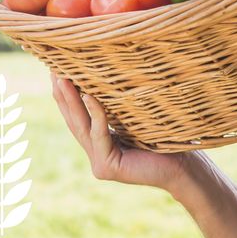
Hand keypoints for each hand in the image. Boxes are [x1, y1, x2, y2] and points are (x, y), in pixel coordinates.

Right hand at [51, 73, 193, 192]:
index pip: (77, 117)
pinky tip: (89, 95)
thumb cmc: (164, 138)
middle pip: (73, 120)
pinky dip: (95, 113)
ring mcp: (99, 163)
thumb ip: (116, 108)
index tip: (56, 70)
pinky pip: (99, 134)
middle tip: (53, 70)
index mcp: (100, 143)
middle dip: (62, 94)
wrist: (183, 165)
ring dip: (71, 100)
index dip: (64, 96)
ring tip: (62, 78)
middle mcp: (95, 154)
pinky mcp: (107, 167)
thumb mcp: (134, 118)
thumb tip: (106, 73)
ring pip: (81, 126)